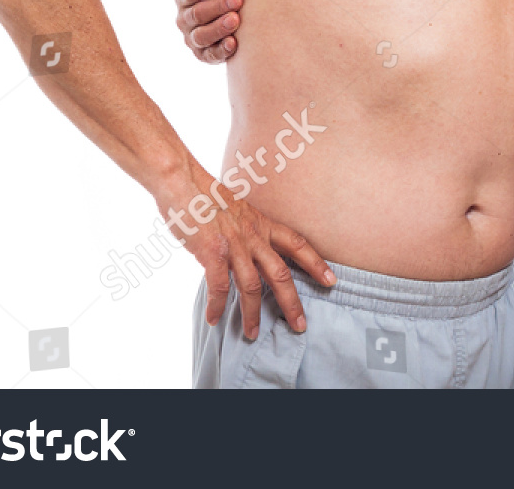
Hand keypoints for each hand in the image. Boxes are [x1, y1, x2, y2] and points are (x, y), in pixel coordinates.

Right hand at [157, 165, 335, 337]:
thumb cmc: (205, 194)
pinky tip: (214, 319)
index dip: (315, 263)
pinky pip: (219, 287)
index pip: (297, 244)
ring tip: (252, 334)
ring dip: (252, 314)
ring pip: (252, 287)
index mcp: (261, 224)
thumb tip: (245, 250)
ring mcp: (234, 245)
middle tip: (300, 325)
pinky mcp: (212, 253)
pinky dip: (217, 306)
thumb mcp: (237, 209)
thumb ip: (245, 230)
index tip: (331, 280)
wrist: (182, 180)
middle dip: (291, 302)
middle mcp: (253, 236)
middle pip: (281, 274)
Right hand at [175, 0, 242, 62]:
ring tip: (236, 19)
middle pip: (197, 14)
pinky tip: (234, 43)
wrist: (240, 11)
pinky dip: (221, 50)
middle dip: (217, 6)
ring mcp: (193, 38)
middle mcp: (184, 18)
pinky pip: (210, 55)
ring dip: (219, 28)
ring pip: (202, 36)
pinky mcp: (205, 55)